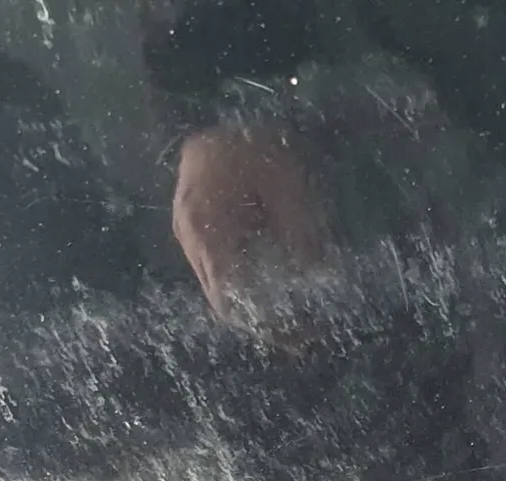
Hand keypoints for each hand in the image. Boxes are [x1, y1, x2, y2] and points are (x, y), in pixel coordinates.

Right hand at [170, 123, 331, 329]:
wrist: (217, 118)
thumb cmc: (252, 146)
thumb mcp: (286, 186)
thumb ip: (301, 232)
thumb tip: (317, 277)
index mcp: (207, 232)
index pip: (229, 300)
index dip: (262, 324)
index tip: (296, 336)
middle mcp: (191, 241)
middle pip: (223, 299)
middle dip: (263, 319)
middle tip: (305, 333)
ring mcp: (188, 236)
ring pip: (219, 287)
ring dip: (253, 302)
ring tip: (295, 314)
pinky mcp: (195, 230)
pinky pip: (219, 268)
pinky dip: (245, 282)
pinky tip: (273, 285)